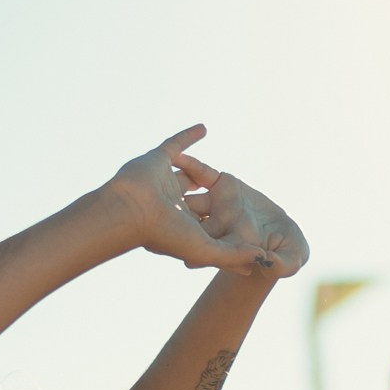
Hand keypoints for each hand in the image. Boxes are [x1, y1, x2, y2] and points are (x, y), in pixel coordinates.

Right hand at [108, 126, 307, 275]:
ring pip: (188, 174)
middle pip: (199, 203)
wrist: (129, 211)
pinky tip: (204, 129)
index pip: (210, 228)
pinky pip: (177, 144)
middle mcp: (173, 205)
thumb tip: (260, 260)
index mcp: (184, 225)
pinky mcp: (158, 160)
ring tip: (216, 171)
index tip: (244, 236)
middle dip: (211, 206)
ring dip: (198, 169)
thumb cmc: (164, 234)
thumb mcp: (206, 250)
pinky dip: (188, 136)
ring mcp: (164, 182)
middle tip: (233, 205)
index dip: (225, 233)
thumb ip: (233, 255)